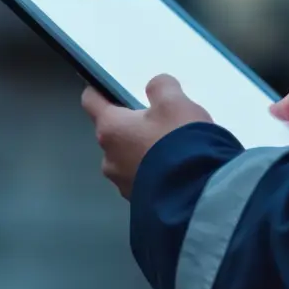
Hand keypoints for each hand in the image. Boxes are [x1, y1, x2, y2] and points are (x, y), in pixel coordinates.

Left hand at [82, 75, 212, 197]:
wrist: (198, 195)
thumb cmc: (180, 145)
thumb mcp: (175, 103)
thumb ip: (161, 87)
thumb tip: (156, 86)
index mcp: (111, 129)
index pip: (91, 101)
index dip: (99, 91)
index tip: (105, 87)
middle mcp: (109, 159)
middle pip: (114, 133)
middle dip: (132, 126)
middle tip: (159, 122)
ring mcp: (122, 183)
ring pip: (128, 159)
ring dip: (143, 152)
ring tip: (172, 149)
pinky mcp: (139, 202)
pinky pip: (142, 179)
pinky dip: (154, 172)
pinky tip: (176, 169)